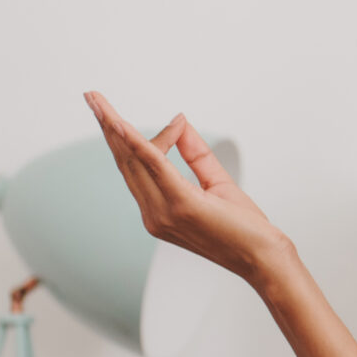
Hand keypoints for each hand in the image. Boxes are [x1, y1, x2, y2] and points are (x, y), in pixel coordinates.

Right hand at [85, 91, 293, 286]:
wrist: (264, 260)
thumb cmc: (245, 230)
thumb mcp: (216, 183)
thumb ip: (195, 154)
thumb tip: (180, 121)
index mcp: (160, 211)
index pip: (138, 168)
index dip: (143, 137)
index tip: (178, 121)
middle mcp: (154, 214)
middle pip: (125, 161)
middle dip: (108, 127)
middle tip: (93, 97)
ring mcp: (164, 212)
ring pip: (133, 161)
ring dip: (114, 127)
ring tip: (98, 101)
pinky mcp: (181, 206)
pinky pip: (153, 167)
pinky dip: (137, 144)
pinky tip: (122, 125)